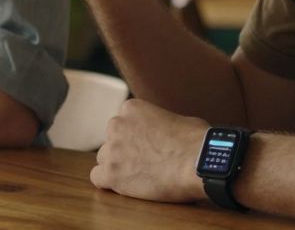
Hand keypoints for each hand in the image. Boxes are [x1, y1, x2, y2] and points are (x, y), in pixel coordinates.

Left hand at [91, 99, 208, 203]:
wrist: (197, 162)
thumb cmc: (196, 141)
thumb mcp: (175, 118)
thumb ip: (158, 123)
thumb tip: (162, 133)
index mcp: (131, 108)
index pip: (122, 124)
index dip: (135, 138)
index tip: (148, 147)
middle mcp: (117, 125)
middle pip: (111, 141)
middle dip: (124, 152)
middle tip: (144, 163)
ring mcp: (112, 149)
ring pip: (105, 160)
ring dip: (118, 167)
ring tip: (140, 177)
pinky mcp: (111, 173)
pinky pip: (97, 178)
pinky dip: (109, 183)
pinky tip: (127, 186)